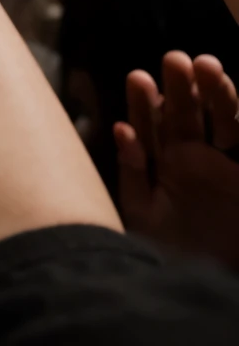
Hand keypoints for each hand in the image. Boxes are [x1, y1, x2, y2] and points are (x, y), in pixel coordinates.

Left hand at [115, 51, 238, 266]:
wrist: (211, 291)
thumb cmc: (175, 258)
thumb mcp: (144, 219)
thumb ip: (133, 176)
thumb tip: (122, 130)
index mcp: (164, 166)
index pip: (152, 127)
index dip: (144, 104)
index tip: (139, 78)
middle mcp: (194, 159)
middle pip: (185, 115)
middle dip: (179, 88)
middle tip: (175, 59)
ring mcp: (224, 165)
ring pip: (221, 120)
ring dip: (213, 94)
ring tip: (205, 66)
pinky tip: (229, 94)